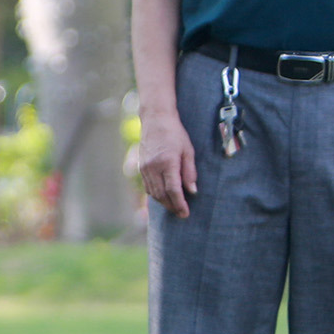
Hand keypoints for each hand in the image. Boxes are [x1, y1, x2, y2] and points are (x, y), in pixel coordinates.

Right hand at [136, 105, 196, 219]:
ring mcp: (145, 168)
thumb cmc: (175, 133)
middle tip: (181, 213)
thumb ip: (190, 172)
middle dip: (172, 206)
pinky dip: (156, 194)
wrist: (155, 120)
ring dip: (164, 202)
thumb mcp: (188, 151)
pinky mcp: (141, 167)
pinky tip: (164, 196)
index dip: (180, 204)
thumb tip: (192, 191)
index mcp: (168, 162)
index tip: (186, 213)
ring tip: (174, 206)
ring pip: (153, 192)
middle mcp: (153, 167)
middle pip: (162, 194)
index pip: (173, 190)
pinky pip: (148, 186)